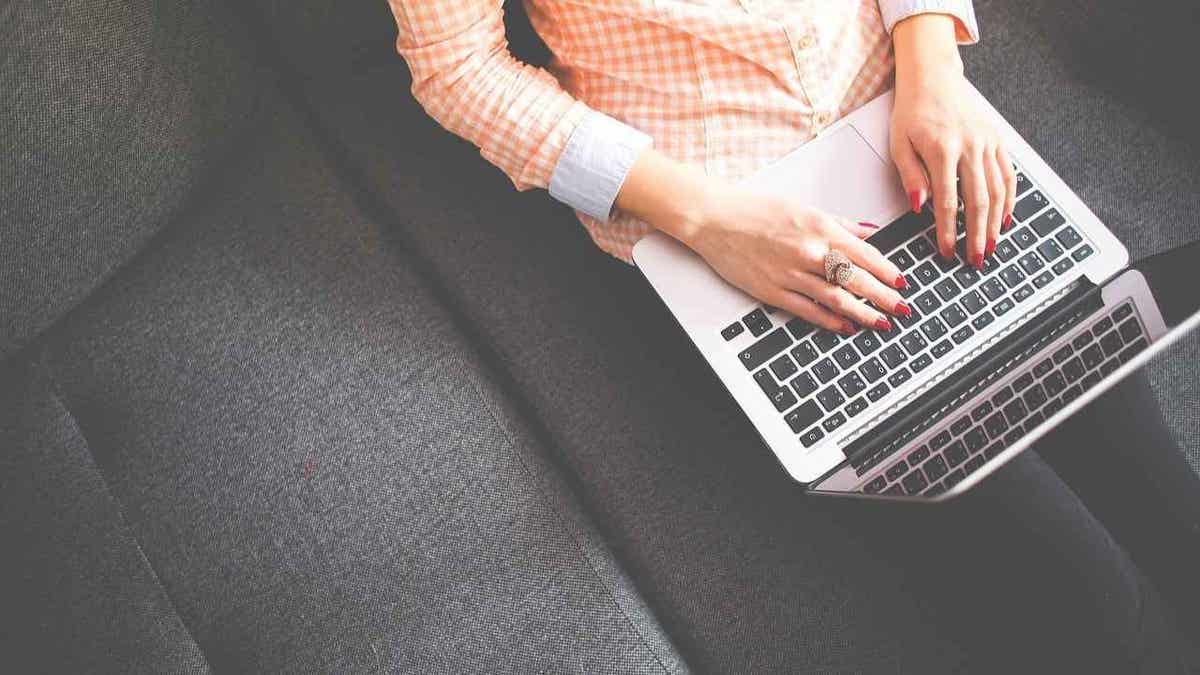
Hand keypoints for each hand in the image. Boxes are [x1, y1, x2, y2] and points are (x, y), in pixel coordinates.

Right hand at [680, 182, 909, 334]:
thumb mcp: (803, 208)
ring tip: (881, 323)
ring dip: (863, 313)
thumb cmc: (754, 210)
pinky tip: (846, 326)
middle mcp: (809, 251)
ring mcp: (791, 274)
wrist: (715, 219)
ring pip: (837, 298)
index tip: (902, 283)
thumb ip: (839, 223)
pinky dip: (831, 320)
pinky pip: (809, 310)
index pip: (865, 254)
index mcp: (820, 227)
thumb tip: (868, 233)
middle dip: (884, 297)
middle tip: (903, 309)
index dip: (888, 272)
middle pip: (857, 279)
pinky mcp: (773, 291)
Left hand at [890, 15, 1015, 268]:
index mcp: (942, 150)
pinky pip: (1008, 174)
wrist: (933, 78)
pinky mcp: (997, 140)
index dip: (948, 231)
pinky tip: (1005, 218)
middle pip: (978, 201)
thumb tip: (920, 207)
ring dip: (995, 223)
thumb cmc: (912, 112)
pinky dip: (1009, 199)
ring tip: (991, 246)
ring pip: (997, 190)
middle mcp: (970, 146)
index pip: (948, 201)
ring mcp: (987, 143)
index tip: (947, 251)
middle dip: (977, 234)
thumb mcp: (899, 144)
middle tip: (976, 259)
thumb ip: (910, 176)